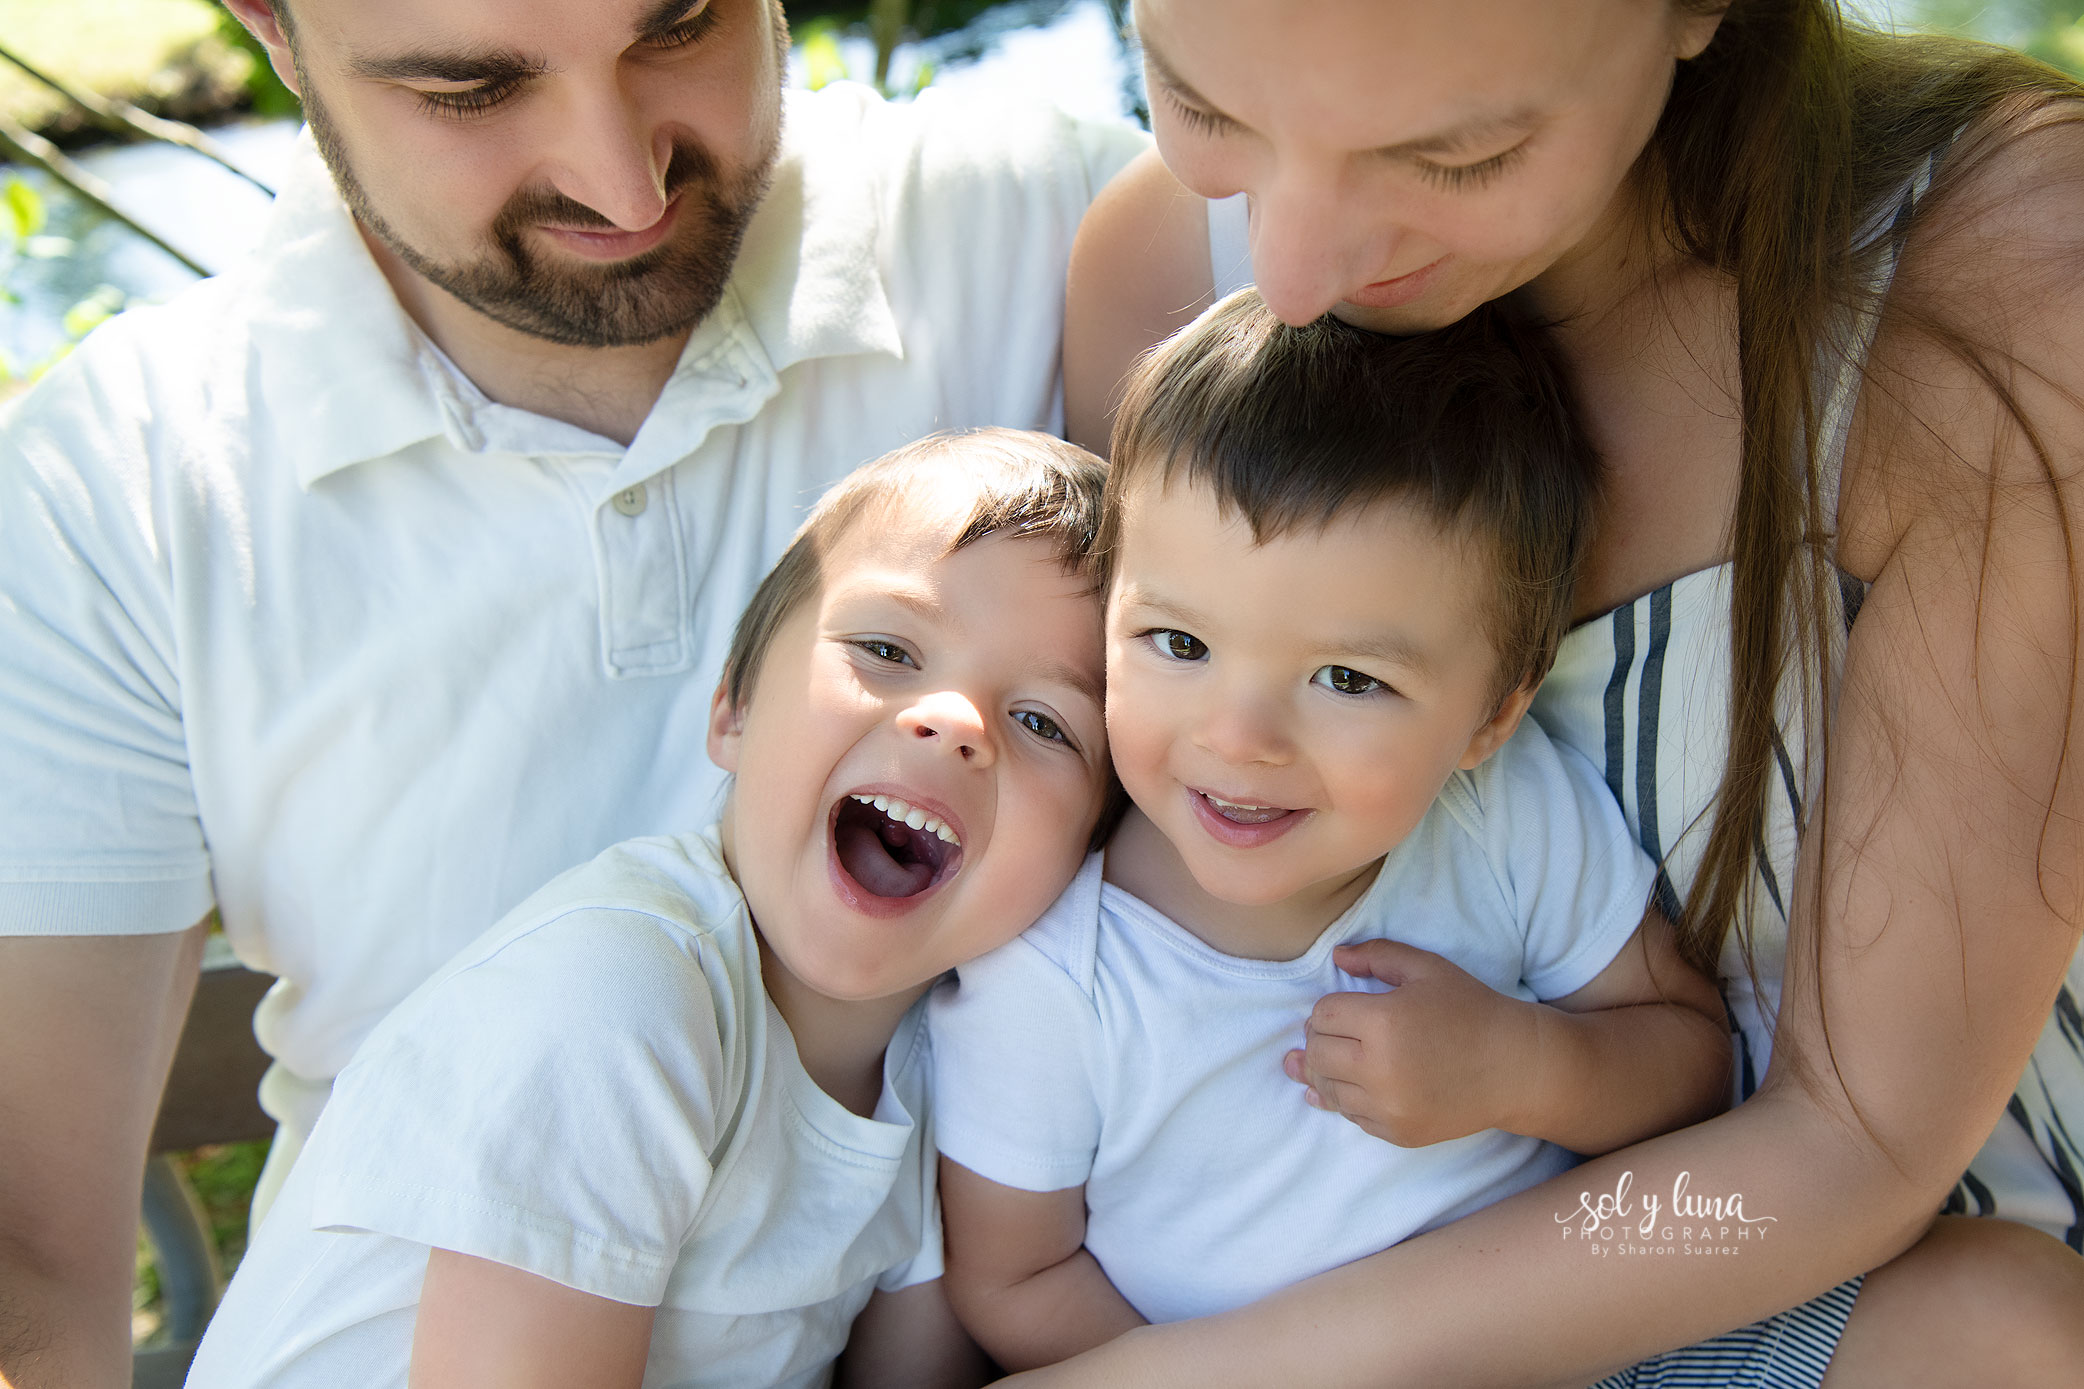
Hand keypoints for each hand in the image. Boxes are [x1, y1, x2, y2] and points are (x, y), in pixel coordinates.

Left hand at [1281, 939, 1538, 1146]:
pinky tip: (1353, 1087)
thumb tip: (1336, 955)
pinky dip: (1349, 1100)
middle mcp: (1379, 1068)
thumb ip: (1378, 955)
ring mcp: (1388, 1107)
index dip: (1328, 1010)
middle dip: (1320, 1041)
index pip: (1322, 1015)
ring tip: (1338, 1060)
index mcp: (1383, 1021)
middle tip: (1334, 1034)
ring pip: (1328, 1089)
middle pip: (1317, 1054)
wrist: (1514, 1068)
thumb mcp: (1427, 969)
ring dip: (1327, 1073)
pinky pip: (1353, 1117)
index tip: (1343, 1009)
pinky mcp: (1398, 1133)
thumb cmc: (1471, 1010)